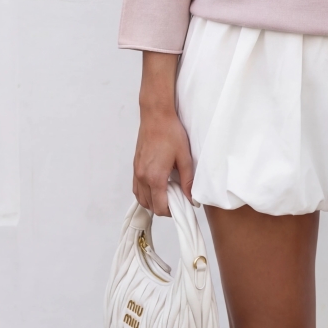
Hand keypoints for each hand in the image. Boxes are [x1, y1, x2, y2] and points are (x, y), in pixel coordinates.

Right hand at [133, 51, 193, 215]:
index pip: (160, 207)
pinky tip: (156, 185)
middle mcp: (142, 177)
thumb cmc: (171, 133)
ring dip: (152, 201)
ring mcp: (136, 171)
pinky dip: (145, 192)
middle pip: (149, 205)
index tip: (181, 205)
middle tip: (176, 199)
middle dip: (162, 207)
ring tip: (167, 193)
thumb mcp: (185, 157)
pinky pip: (136, 187)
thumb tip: (192, 198)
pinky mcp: (135, 165)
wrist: (156, 115)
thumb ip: (188, 180)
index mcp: (155, 177)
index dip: (171, 211)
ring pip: (140, 198)